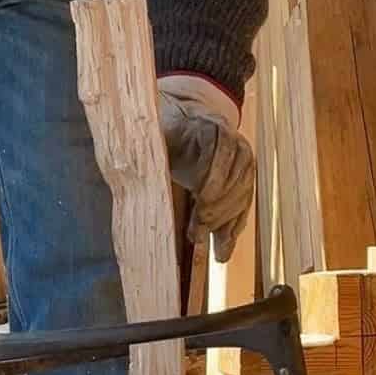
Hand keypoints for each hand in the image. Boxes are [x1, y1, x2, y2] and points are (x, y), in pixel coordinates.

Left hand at [158, 77, 254, 264]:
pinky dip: (233, 231)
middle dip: (216, 211)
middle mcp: (238, 148)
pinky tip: (222, 252)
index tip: (200, 203)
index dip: (212, 182)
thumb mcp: (163, 135)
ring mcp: (246, 167)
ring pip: (241, 199)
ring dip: (224, 225)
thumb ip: (153, 148)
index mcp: (217, 130)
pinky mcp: (246, 184)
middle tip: (198, 233)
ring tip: (207, 247)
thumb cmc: (175, 132)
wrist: (195, 123)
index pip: (221, 157)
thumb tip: (129, 163)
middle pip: (233, 184)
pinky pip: (243, 210)